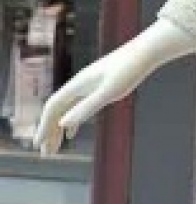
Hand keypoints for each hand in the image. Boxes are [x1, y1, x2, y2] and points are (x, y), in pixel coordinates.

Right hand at [34, 19, 195, 154]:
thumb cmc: (130, 70)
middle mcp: (79, 83)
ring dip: (59, 127)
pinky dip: (72, 119)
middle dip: (49, 131)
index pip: (53, 107)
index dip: (44, 126)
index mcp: (78, 84)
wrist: (147, 50)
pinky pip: (78, 105)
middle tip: (47, 153)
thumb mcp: (109, 93)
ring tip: (56, 146)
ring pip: (67, 108)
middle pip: (57, 109)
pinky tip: (72, 131)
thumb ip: (86, 108)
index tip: (39, 145)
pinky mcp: (99, 84)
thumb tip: (64, 123)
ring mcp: (89, 83)